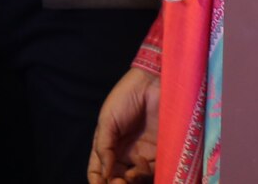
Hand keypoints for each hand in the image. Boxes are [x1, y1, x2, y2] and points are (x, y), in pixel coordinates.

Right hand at [88, 66, 158, 182]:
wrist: (154, 84)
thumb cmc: (126, 97)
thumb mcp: (107, 120)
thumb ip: (103, 148)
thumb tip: (105, 174)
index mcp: (108, 145)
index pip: (99, 170)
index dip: (97, 181)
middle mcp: (124, 153)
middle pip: (117, 178)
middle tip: (117, 183)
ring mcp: (142, 155)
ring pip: (135, 180)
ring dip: (131, 182)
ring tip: (130, 175)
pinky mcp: (160, 154)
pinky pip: (153, 173)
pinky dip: (146, 175)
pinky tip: (141, 167)